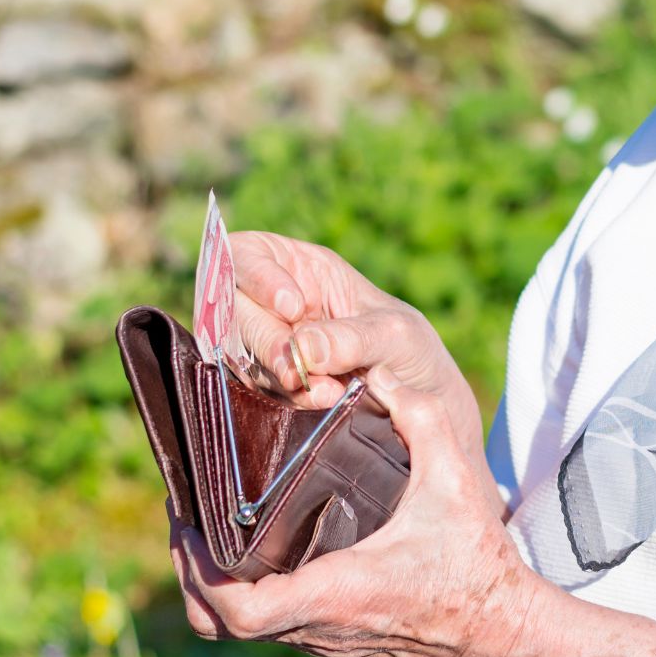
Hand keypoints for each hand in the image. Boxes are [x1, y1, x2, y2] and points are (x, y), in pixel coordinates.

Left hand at [170, 364, 540, 656]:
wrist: (502, 628)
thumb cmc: (476, 563)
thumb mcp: (454, 481)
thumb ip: (421, 419)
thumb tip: (381, 373)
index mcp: (336, 591)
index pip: (241, 610)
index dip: (202, 575)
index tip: (191, 527)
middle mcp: (318, 624)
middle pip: (218, 623)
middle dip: (189, 574)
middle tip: (186, 518)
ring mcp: (322, 637)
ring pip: (236, 629)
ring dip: (211, 585)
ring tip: (207, 530)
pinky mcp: (332, 637)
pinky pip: (265, 626)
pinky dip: (241, 594)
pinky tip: (253, 548)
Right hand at [230, 231, 480, 456]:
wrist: (421, 401)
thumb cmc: (409, 347)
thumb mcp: (393, 333)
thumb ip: (351, 337)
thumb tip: (304, 349)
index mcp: (300, 268)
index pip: (248, 255)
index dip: (258, 277)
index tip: (292, 307)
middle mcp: (273, 303)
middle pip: (234, 309)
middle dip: (265, 340)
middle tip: (298, 369)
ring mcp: (267, 344)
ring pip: (238, 353)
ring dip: (277, 375)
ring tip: (326, 391)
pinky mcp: (269, 383)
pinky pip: (257, 388)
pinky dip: (286, 398)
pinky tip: (321, 401)